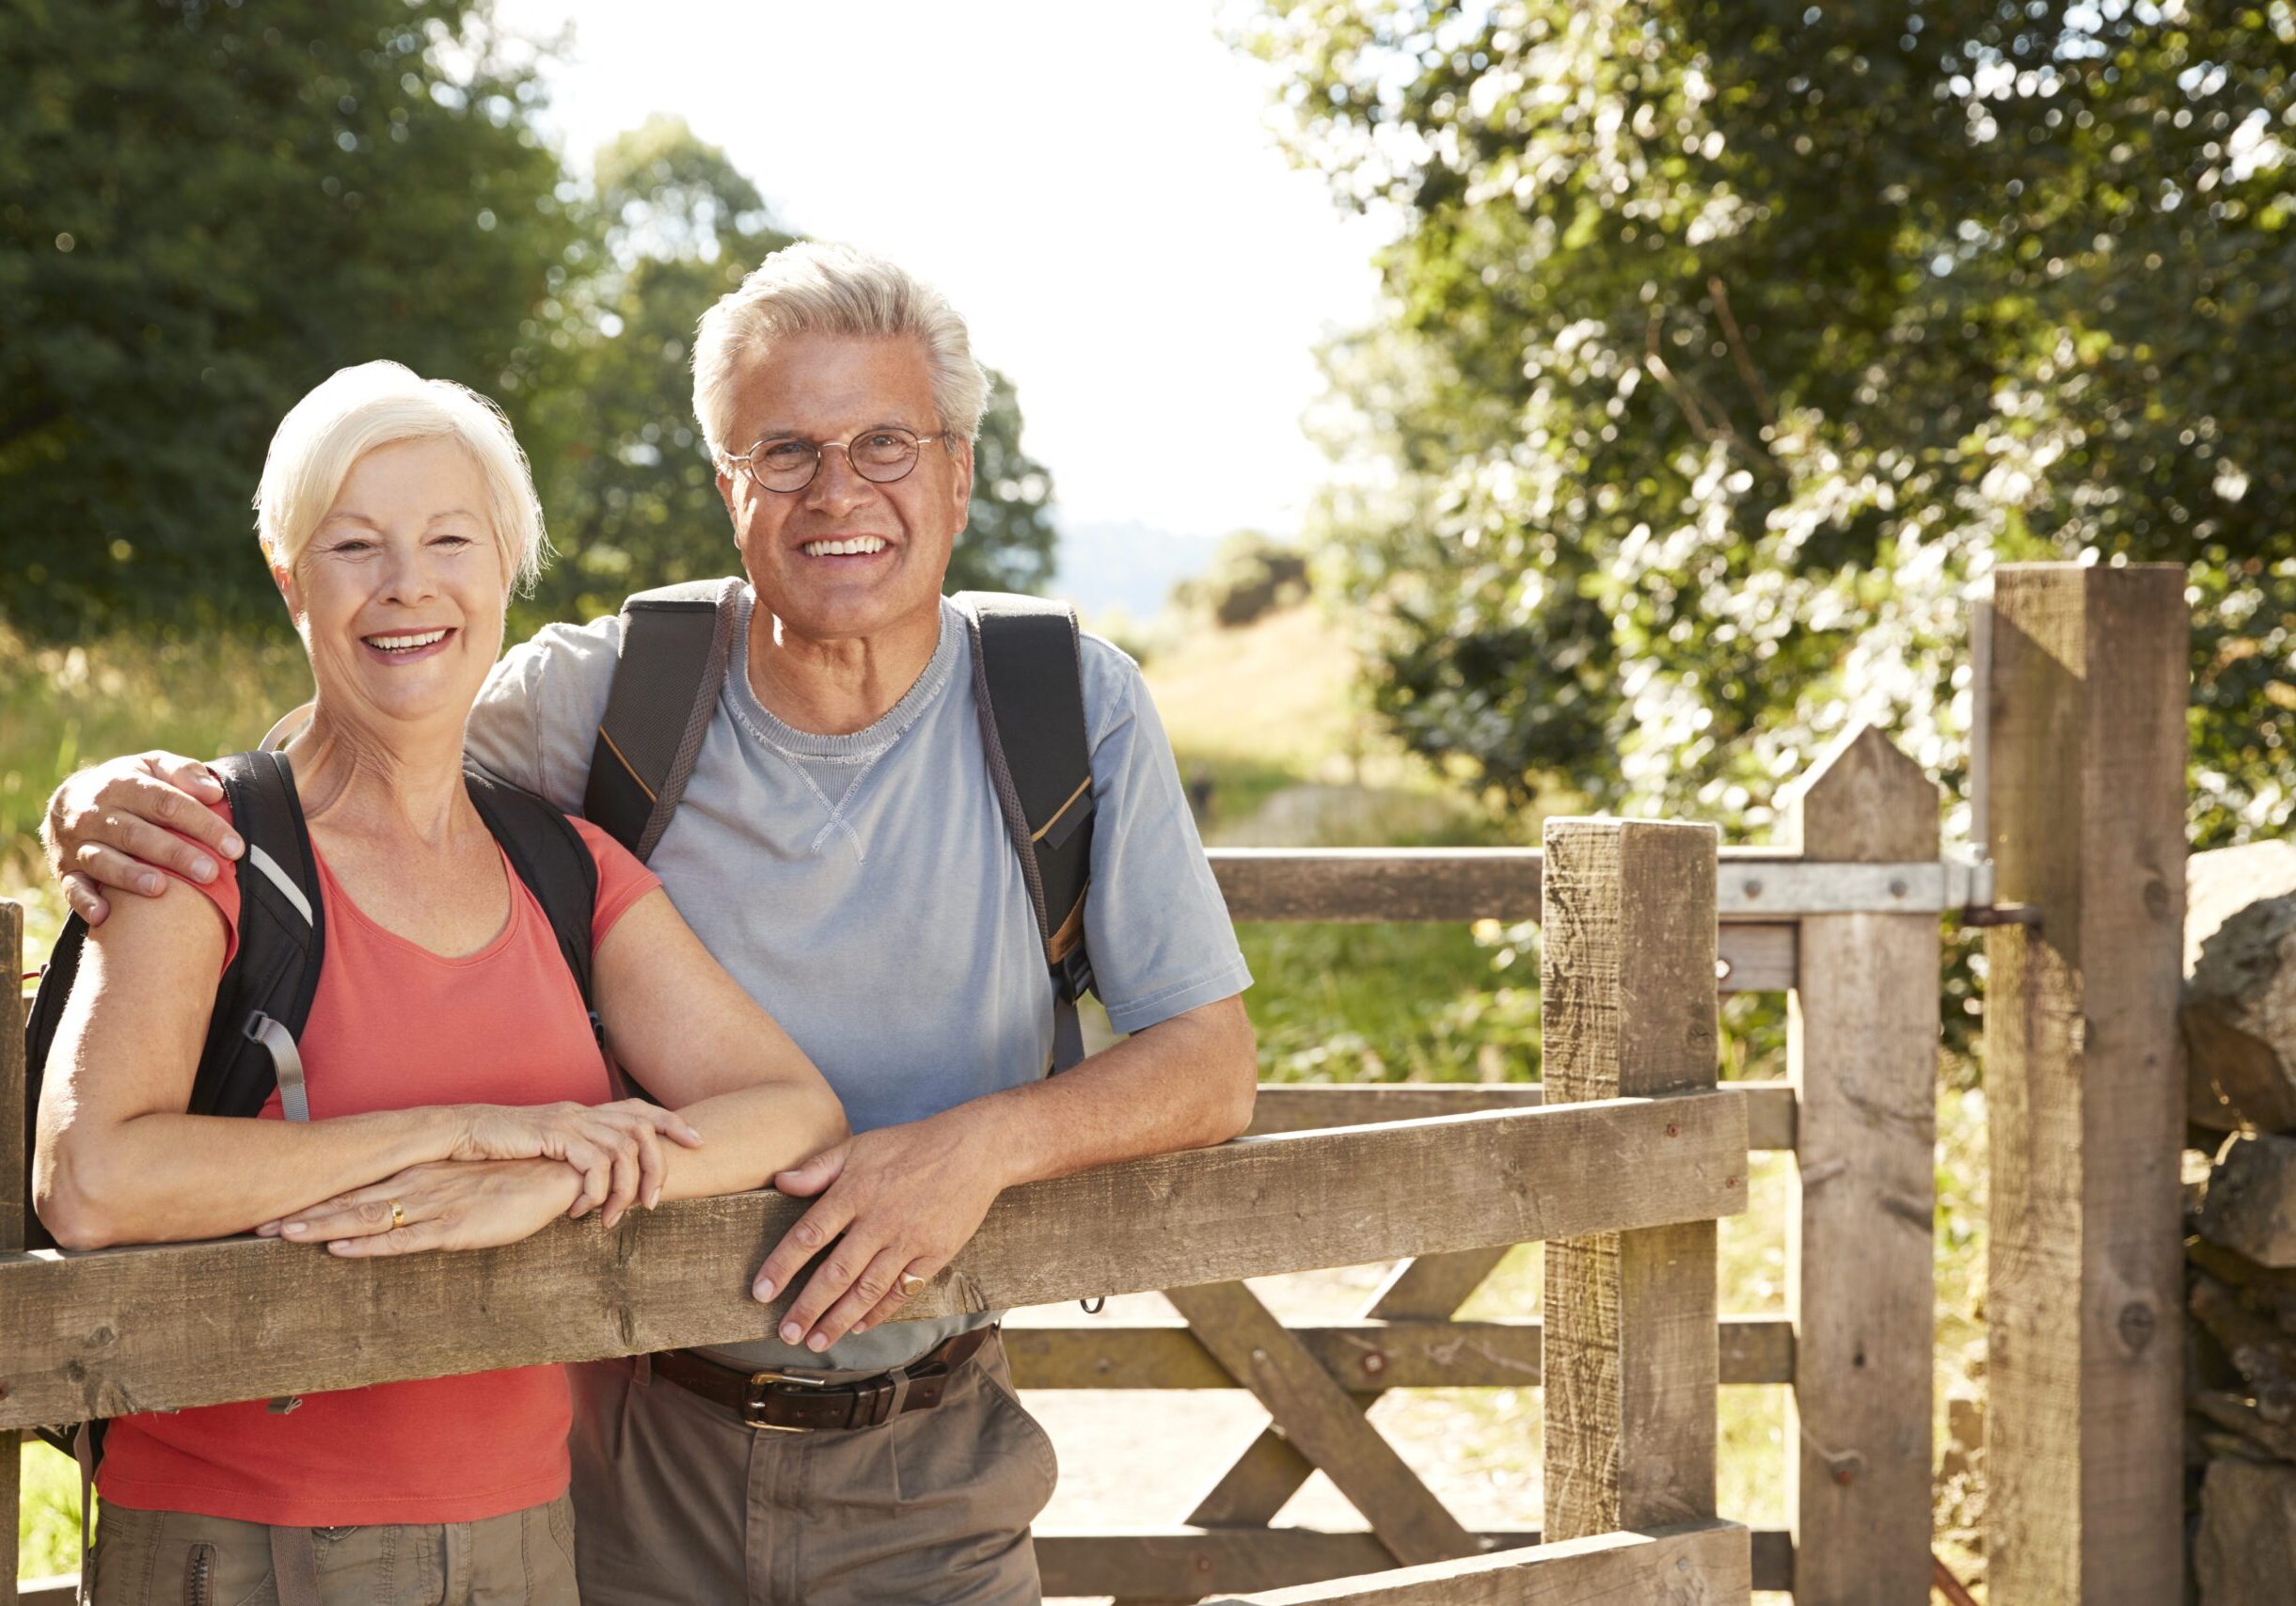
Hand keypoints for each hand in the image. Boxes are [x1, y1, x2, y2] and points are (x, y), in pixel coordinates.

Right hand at [44, 751, 240, 925]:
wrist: (68, 801)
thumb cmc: (129, 786)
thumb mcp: (153, 766)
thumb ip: (183, 773)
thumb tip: (214, 792)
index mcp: (123, 784)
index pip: (167, 803)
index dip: (202, 824)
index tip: (233, 847)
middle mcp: (96, 814)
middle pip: (138, 835)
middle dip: (175, 854)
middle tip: (210, 873)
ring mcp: (77, 843)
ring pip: (103, 861)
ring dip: (130, 876)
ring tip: (160, 889)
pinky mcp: (65, 869)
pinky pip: (72, 887)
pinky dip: (85, 902)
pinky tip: (105, 915)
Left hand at [261, 1159, 582, 1256]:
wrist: (555, 1174)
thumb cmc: (512, 1181)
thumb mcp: (464, 1185)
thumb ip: (432, 1194)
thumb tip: (401, 1208)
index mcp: (418, 1175)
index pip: (357, 1187)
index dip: (316, 1200)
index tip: (277, 1210)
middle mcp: (418, 1187)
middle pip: (350, 1202)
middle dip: (305, 1214)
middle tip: (260, 1226)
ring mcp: (433, 1207)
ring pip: (367, 1218)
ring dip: (324, 1228)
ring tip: (285, 1235)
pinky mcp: (453, 1228)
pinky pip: (403, 1240)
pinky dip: (368, 1245)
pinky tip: (341, 1249)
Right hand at [453, 1100, 703, 1228]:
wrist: (460, 1135)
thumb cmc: (500, 1150)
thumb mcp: (547, 1153)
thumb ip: (574, 1160)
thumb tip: (597, 1184)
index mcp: (585, 1114)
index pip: (640, 1109)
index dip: (673, 1123)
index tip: (700, 1141)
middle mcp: (582, 1113)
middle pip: (642, 1128)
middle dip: (659, 1164)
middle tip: (656, 1202)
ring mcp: (569, 1122)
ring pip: (623, 1149)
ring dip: (626, 1188)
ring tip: (615, 1218)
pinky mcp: (553, 1136)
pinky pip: (593, 1162)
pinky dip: (595, 1190)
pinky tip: (581, 1211)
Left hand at [752, 1109, 1010, 1351]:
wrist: (973, 1150)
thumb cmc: (910, 1146)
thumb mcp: (860, 1146)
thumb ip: (818, 1168)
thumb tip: (780, 1182)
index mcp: (854, 1192)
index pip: (809, 1235)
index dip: (782, 1266)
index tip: (761, 1293)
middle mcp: (878, 1221)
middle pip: (836, 1272)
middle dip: (808, 1308)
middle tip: (786, 1333)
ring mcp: (908, 1240)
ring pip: (867, 1289)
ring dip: (839, 1319)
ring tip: (816, 1341)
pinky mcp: (934, 1254)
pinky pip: (902, 1290)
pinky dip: (879, 1311)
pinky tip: (859, 1326)